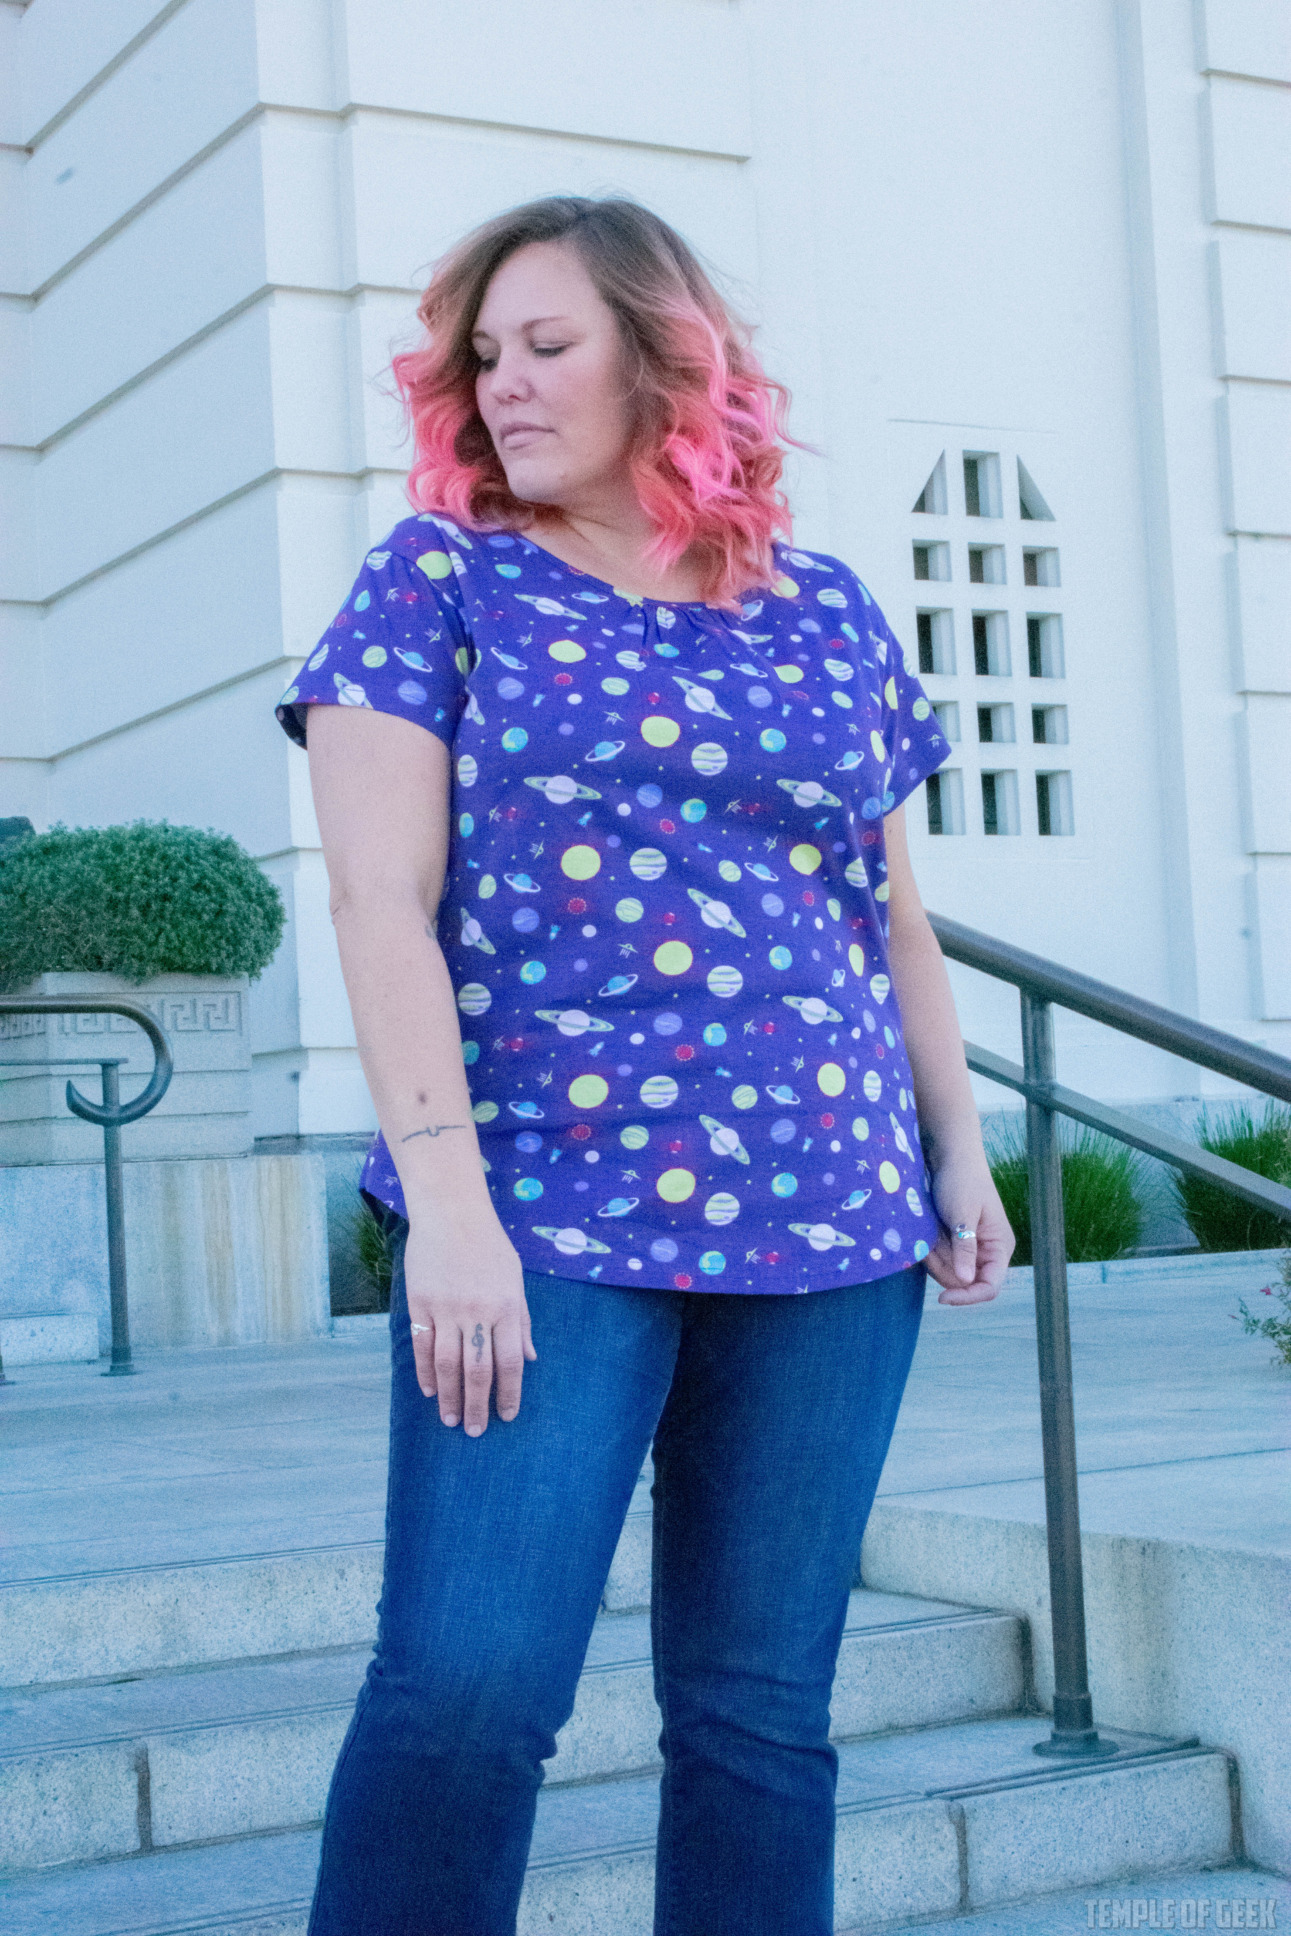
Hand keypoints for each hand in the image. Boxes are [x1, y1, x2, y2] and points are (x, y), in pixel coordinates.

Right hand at [403, 1214, 536, 1433]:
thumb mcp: (516, 1280)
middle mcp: (478, 1312)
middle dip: (476, 1406)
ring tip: (449, 1420)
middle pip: (477, 1371)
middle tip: (475, 1431)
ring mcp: (446, 1308)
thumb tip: (530, 1359)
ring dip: (448, 1397)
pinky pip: (423, 1346)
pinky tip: (429, 1389)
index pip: (509, 1363)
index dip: (508, 1394)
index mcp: (507, 1307)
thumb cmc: (489, 1246)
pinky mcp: (420, 1303)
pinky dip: (425, 1371)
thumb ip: (522, 1322)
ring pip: (447, 1365)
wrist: (452, 1213)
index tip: (506, 1416)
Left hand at [925, 1153, 1013, 1304]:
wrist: (950, 1156)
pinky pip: (941, 1260)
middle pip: (965, 1283)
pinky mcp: (954, 1243)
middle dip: (943, 1271)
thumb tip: (966, 1280)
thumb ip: (965, 1246)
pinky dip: (931, 1254)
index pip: (990, 1286)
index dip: (968, 1297)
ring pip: (949, 1273)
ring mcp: (970, 1248)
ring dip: (934, 1261)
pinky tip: (924, 1239)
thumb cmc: (962, 1180)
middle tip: (926, 1250)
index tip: (942, 1298)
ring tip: (924, 1240)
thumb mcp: (962, 1213)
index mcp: (999, 1246)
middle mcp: (988, 1252)